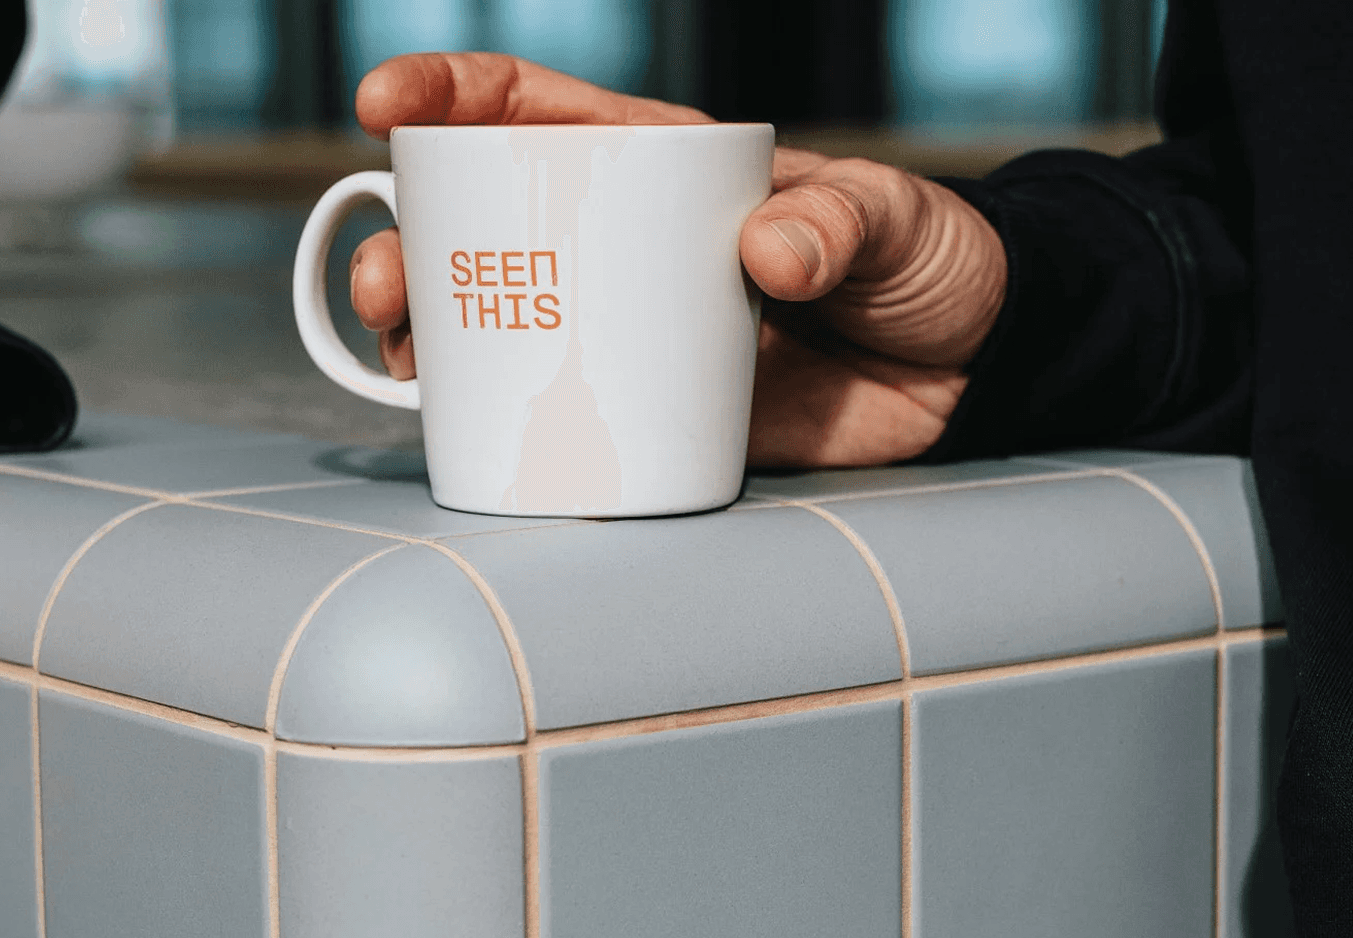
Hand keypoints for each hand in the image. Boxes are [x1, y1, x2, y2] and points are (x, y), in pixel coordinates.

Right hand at [345, 53, 1006, 466]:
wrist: (968, 377)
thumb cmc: (929, 262)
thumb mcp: (896, 217)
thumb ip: (841, 223)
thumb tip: (770, 253)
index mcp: (662, 166)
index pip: (535, 111)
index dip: (451, 96)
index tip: (384, 103)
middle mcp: (621, 243)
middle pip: (483, 227)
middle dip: (409, 242)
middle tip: (388, 278)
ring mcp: (624, 329)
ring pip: (494, 320)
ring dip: (426, 333)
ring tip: (404, 352)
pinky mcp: (647, 410)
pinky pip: (550, 413)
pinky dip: (492, 421)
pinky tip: (454, 427)